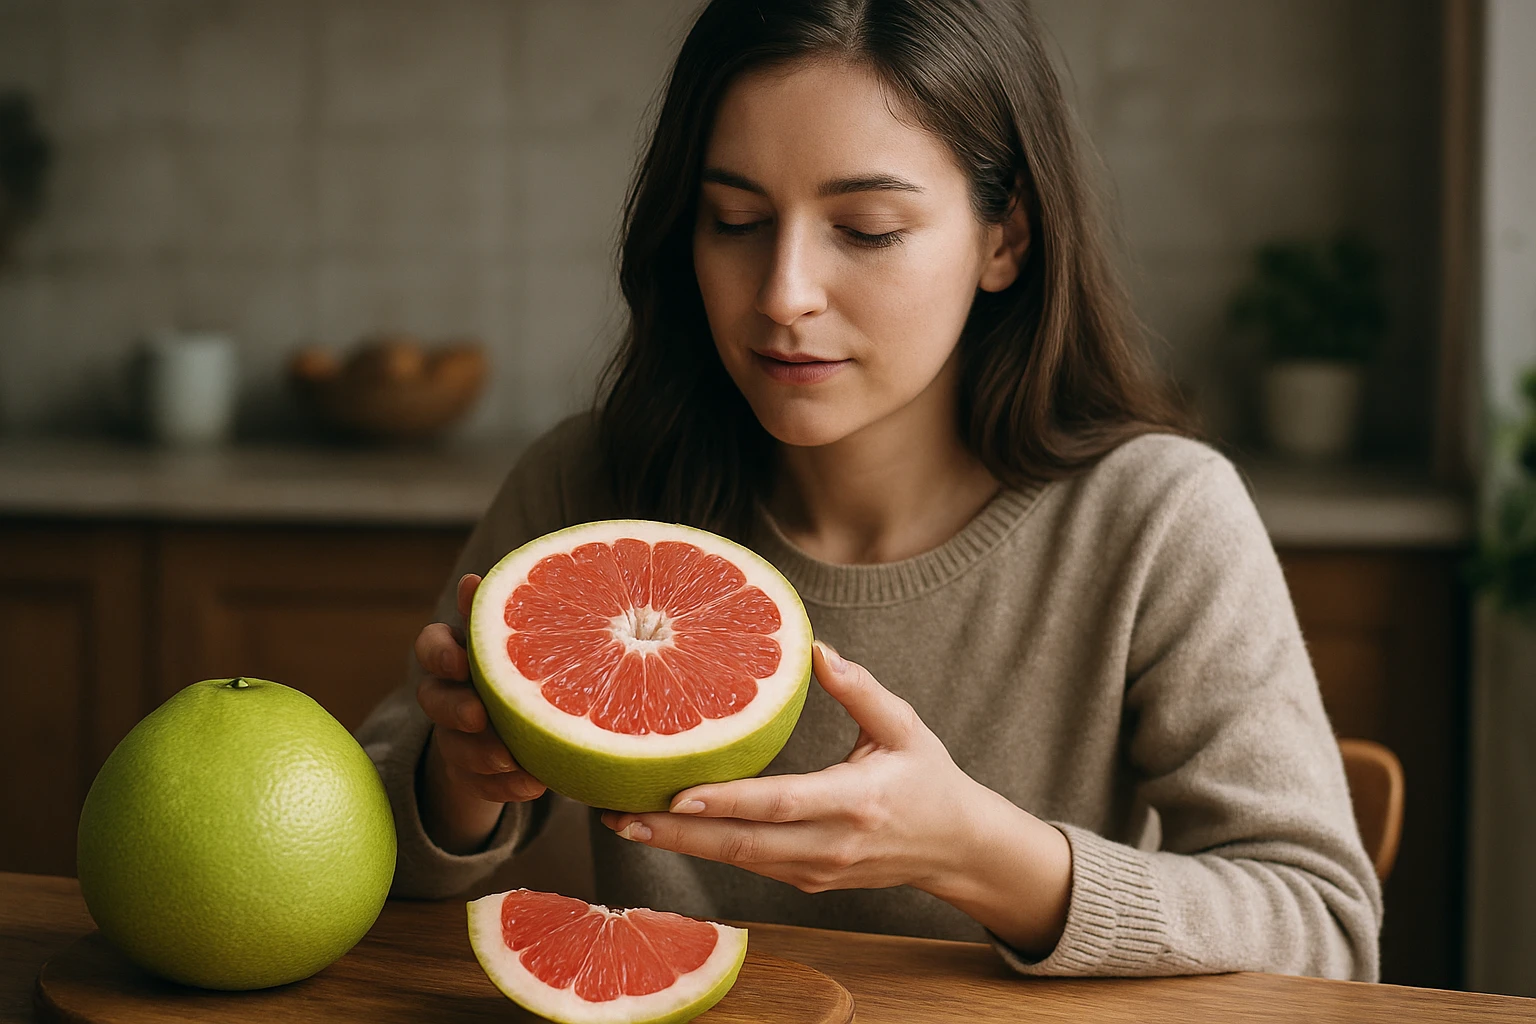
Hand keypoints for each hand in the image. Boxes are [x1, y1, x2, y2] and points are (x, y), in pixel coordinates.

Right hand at [414, 573, 546, 852]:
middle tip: (479, 714)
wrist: (522, 720)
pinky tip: (533, 783)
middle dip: (453, 707)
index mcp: (459, 652)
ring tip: (512, 758)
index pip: (432, 644)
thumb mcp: (528, 635)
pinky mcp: (471, 772)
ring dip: (480, 753)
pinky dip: (504, 786)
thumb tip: (474, 577)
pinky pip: (479, 784)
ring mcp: (455, 735)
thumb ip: (509, 609)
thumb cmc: (529, 662)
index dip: (440, 653)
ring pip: (453, 746)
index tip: (461, 661)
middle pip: (432, 698)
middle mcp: (448, 691)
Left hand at [600, 641, 1071, 955]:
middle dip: (674, 834)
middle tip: (616, 814)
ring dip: (678, 844)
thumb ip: (861, 690)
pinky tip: (667, 829)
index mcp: (855, 801)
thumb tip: (815, 649)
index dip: (727, 802)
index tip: (676, 795)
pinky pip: (748, 864)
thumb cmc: (928, 780)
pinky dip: (705, 848)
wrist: (955, 848)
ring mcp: (815, 870)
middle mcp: (830, 845)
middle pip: (741, 845)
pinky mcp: (806, 881)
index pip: (780, 805)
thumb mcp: (904, 727)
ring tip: (623, 819)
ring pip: (737, 861)